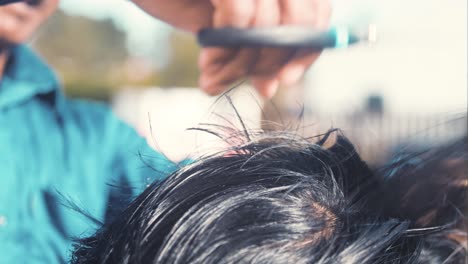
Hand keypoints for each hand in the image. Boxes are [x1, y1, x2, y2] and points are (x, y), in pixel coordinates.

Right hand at [133, 0, 330, 97]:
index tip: (286, 80)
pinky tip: (208, 52)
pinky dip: (224, 42)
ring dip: (238, 63)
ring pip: (267, 27)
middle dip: (270, 64)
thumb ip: (252, 51)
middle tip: (248, 84)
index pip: (316, 14)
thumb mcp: (225, 30)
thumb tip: (271, 86)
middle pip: (297, 24)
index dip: (306, 50)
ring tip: (214, 74)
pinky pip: (239, 15)